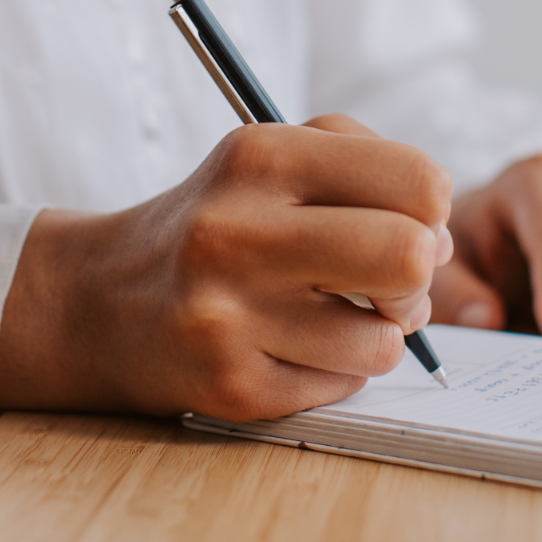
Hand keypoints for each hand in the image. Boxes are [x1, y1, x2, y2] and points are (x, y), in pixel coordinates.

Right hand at [0, 115, 452, 420]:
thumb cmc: (216, 220)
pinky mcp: (230, 386)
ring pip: (383, 341)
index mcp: (259, 156)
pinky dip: (335, 370)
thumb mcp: (271, 153)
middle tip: (391, 281)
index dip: (430, 208)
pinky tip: (291, 346)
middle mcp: (237, 231)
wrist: (102, 299)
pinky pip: (341, 387)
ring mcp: (229, 316)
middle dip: (418, 276)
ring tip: (335, 316)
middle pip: (409, 258)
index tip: (408, 220)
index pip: (415, 180)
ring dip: (378, 334)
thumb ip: (364, 163)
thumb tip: (439, 236)